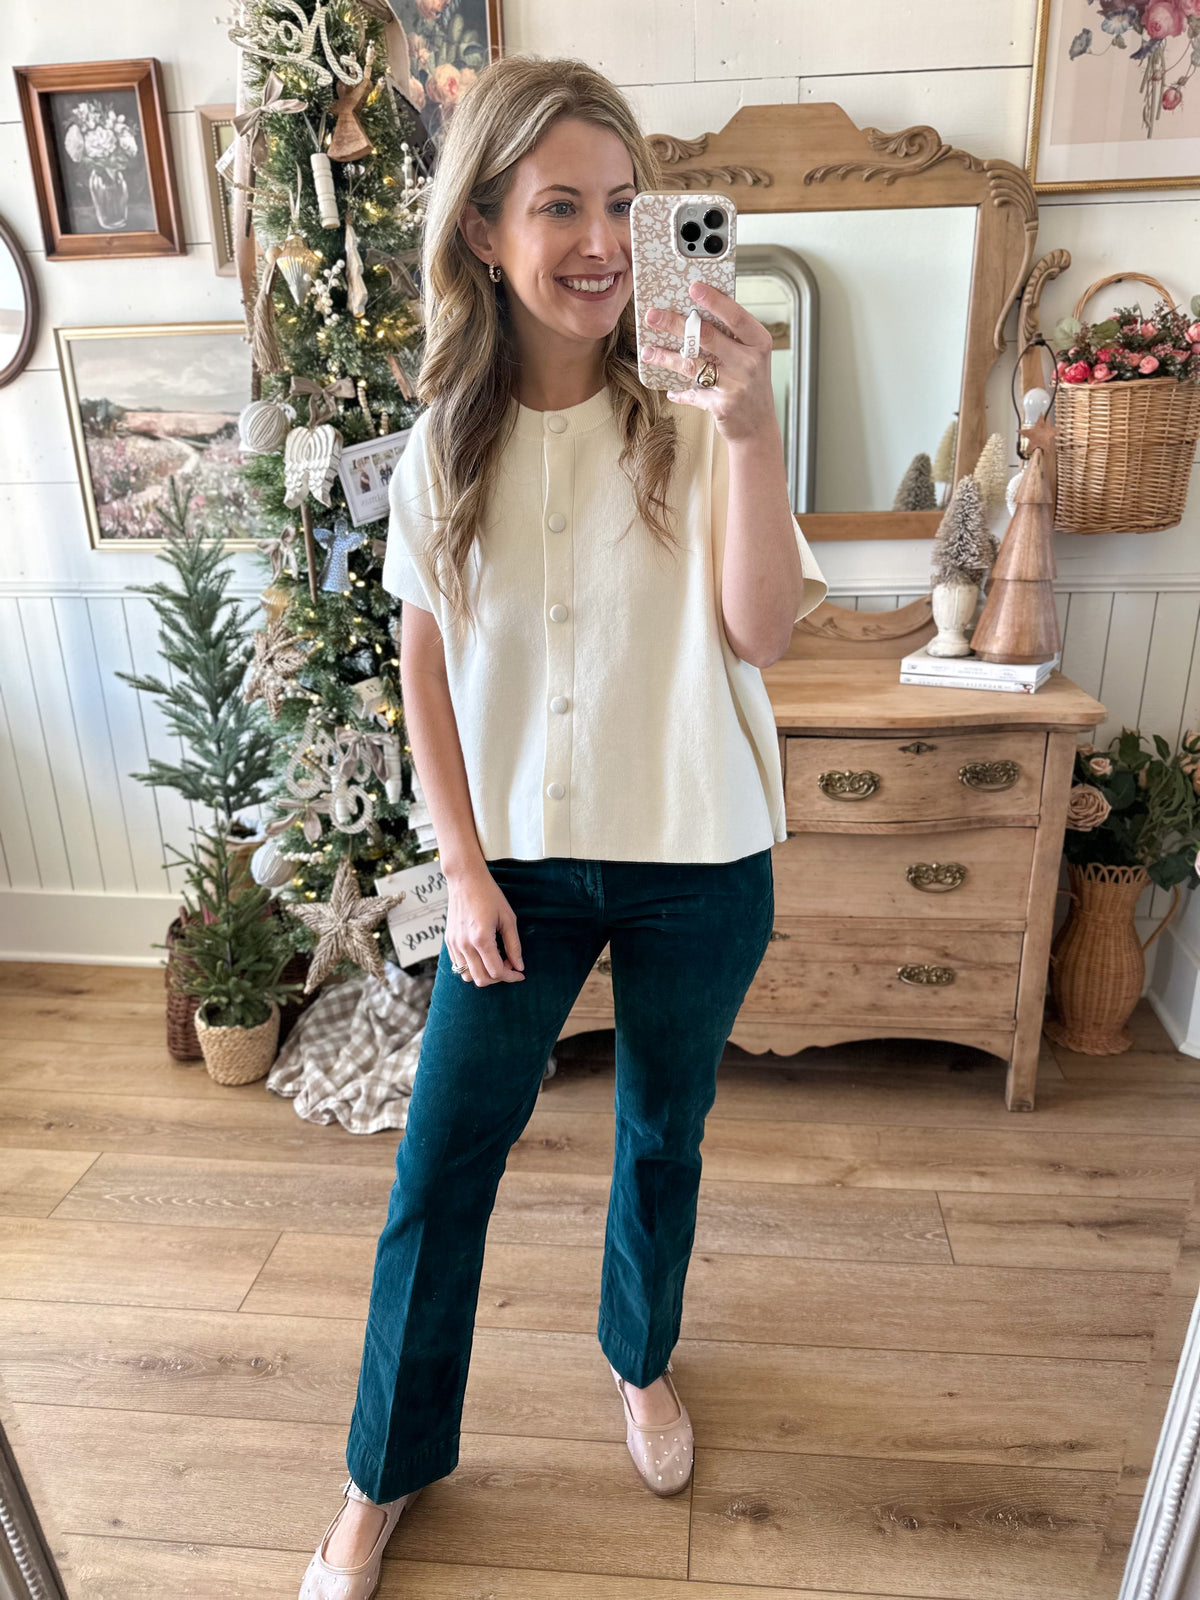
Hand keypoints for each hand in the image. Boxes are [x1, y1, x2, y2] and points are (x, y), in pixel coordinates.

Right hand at [444, 863, 524, 984]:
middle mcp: (464, 945)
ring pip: (468, 976)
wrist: (465, 880)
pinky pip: (459, 966)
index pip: (496, 972)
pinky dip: (473, 967)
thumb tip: (519, 966)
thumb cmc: (489, 895)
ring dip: (484, 974)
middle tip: (509, 965)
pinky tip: (484, 954)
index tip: (520, 973)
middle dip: (499, 978)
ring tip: (496, 959)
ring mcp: (454, 944)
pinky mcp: (449, 942)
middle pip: (481, 980)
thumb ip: (514, 945)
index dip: (511, 977)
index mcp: (481, 939)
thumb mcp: (508, 919)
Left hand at [641, 280, 776, 443]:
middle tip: (652, 315)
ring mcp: (735, 385)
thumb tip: (695, 314)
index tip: (693, 287)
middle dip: (675, 324)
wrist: (760, 426)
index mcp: (758, 342)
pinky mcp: (721, 405)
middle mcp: (749, 362)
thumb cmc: (752, 383)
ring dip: (666, 357)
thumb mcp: (751, 356)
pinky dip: (679, 392)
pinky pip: (693, 393)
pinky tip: (668, 389)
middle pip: (707, 337)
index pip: (736, 316)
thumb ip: (732, 337)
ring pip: (692, 365)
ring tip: (648, 351)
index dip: (714, 301)